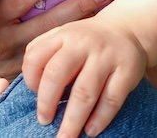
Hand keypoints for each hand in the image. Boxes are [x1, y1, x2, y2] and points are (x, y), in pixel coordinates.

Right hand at [0, 0, 121, 79]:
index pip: (21, 0)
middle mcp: (6, 40)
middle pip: (47, 23)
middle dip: (77, 7)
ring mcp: (17, 61)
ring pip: (55, 45)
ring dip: (80, 29)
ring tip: (104, 15)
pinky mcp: (24, 77)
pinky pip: (53, 64)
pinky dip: (72, 53)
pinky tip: (91, 43)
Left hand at [21, 18, 146, 137]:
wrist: (126, 29)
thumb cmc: (85, 43)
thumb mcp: (63, 38)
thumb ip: (45, 56)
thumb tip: (30, 91)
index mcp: (62, 35)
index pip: (35, 56)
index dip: (30, 79)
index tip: (33, 96)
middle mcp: (82, 43)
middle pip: (57, 74)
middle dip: (47, 103)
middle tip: (43, 122)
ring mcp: (106, 56)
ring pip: (85, 92)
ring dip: (73, 119)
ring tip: (65, 136)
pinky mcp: (127, 70)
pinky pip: (111, 99)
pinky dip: (100, 118)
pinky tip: (91, 131)